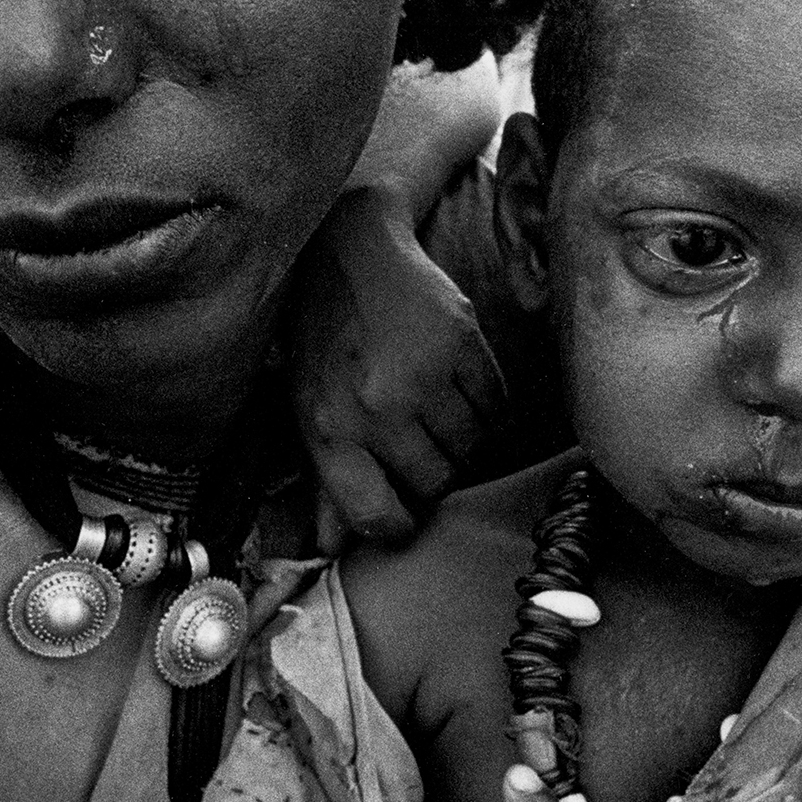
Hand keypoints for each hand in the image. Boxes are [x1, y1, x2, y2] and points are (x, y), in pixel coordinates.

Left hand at [290, 188, 506, 550]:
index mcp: (328, 430)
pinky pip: (496, 408)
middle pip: (436, 483)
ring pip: (472, 449)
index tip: (407, 518)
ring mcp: (423, 375)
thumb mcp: (306, 411)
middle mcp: (376, 408)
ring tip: (444, 424)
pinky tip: (465, 398)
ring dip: (466, 447)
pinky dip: (489, 413)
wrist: (349, 250)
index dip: (399, 528)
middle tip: (427, 457)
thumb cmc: (322, 341)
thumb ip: (325, 485)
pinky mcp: (462, 343)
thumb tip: (334, 550)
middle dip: (436, 480)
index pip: (376, 516)